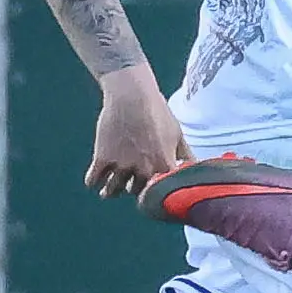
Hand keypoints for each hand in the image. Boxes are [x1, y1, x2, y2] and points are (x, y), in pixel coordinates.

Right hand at [85, 65, 186, 197]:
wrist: (132, 95)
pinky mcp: (102, 158)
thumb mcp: (177, 134)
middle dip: (134, 189)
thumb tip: (198, 170)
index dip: (157, 197)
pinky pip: (93, 180)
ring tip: (108, 190)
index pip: (161, 196)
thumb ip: (186, 157)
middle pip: (135, 192)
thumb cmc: (158, 112)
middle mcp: (143, 170)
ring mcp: (121, 165)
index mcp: (164, 166)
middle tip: (131, 184)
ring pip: (112, 190)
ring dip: (111, 191)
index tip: (153, 195)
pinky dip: (94, 181)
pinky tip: (97, 178)